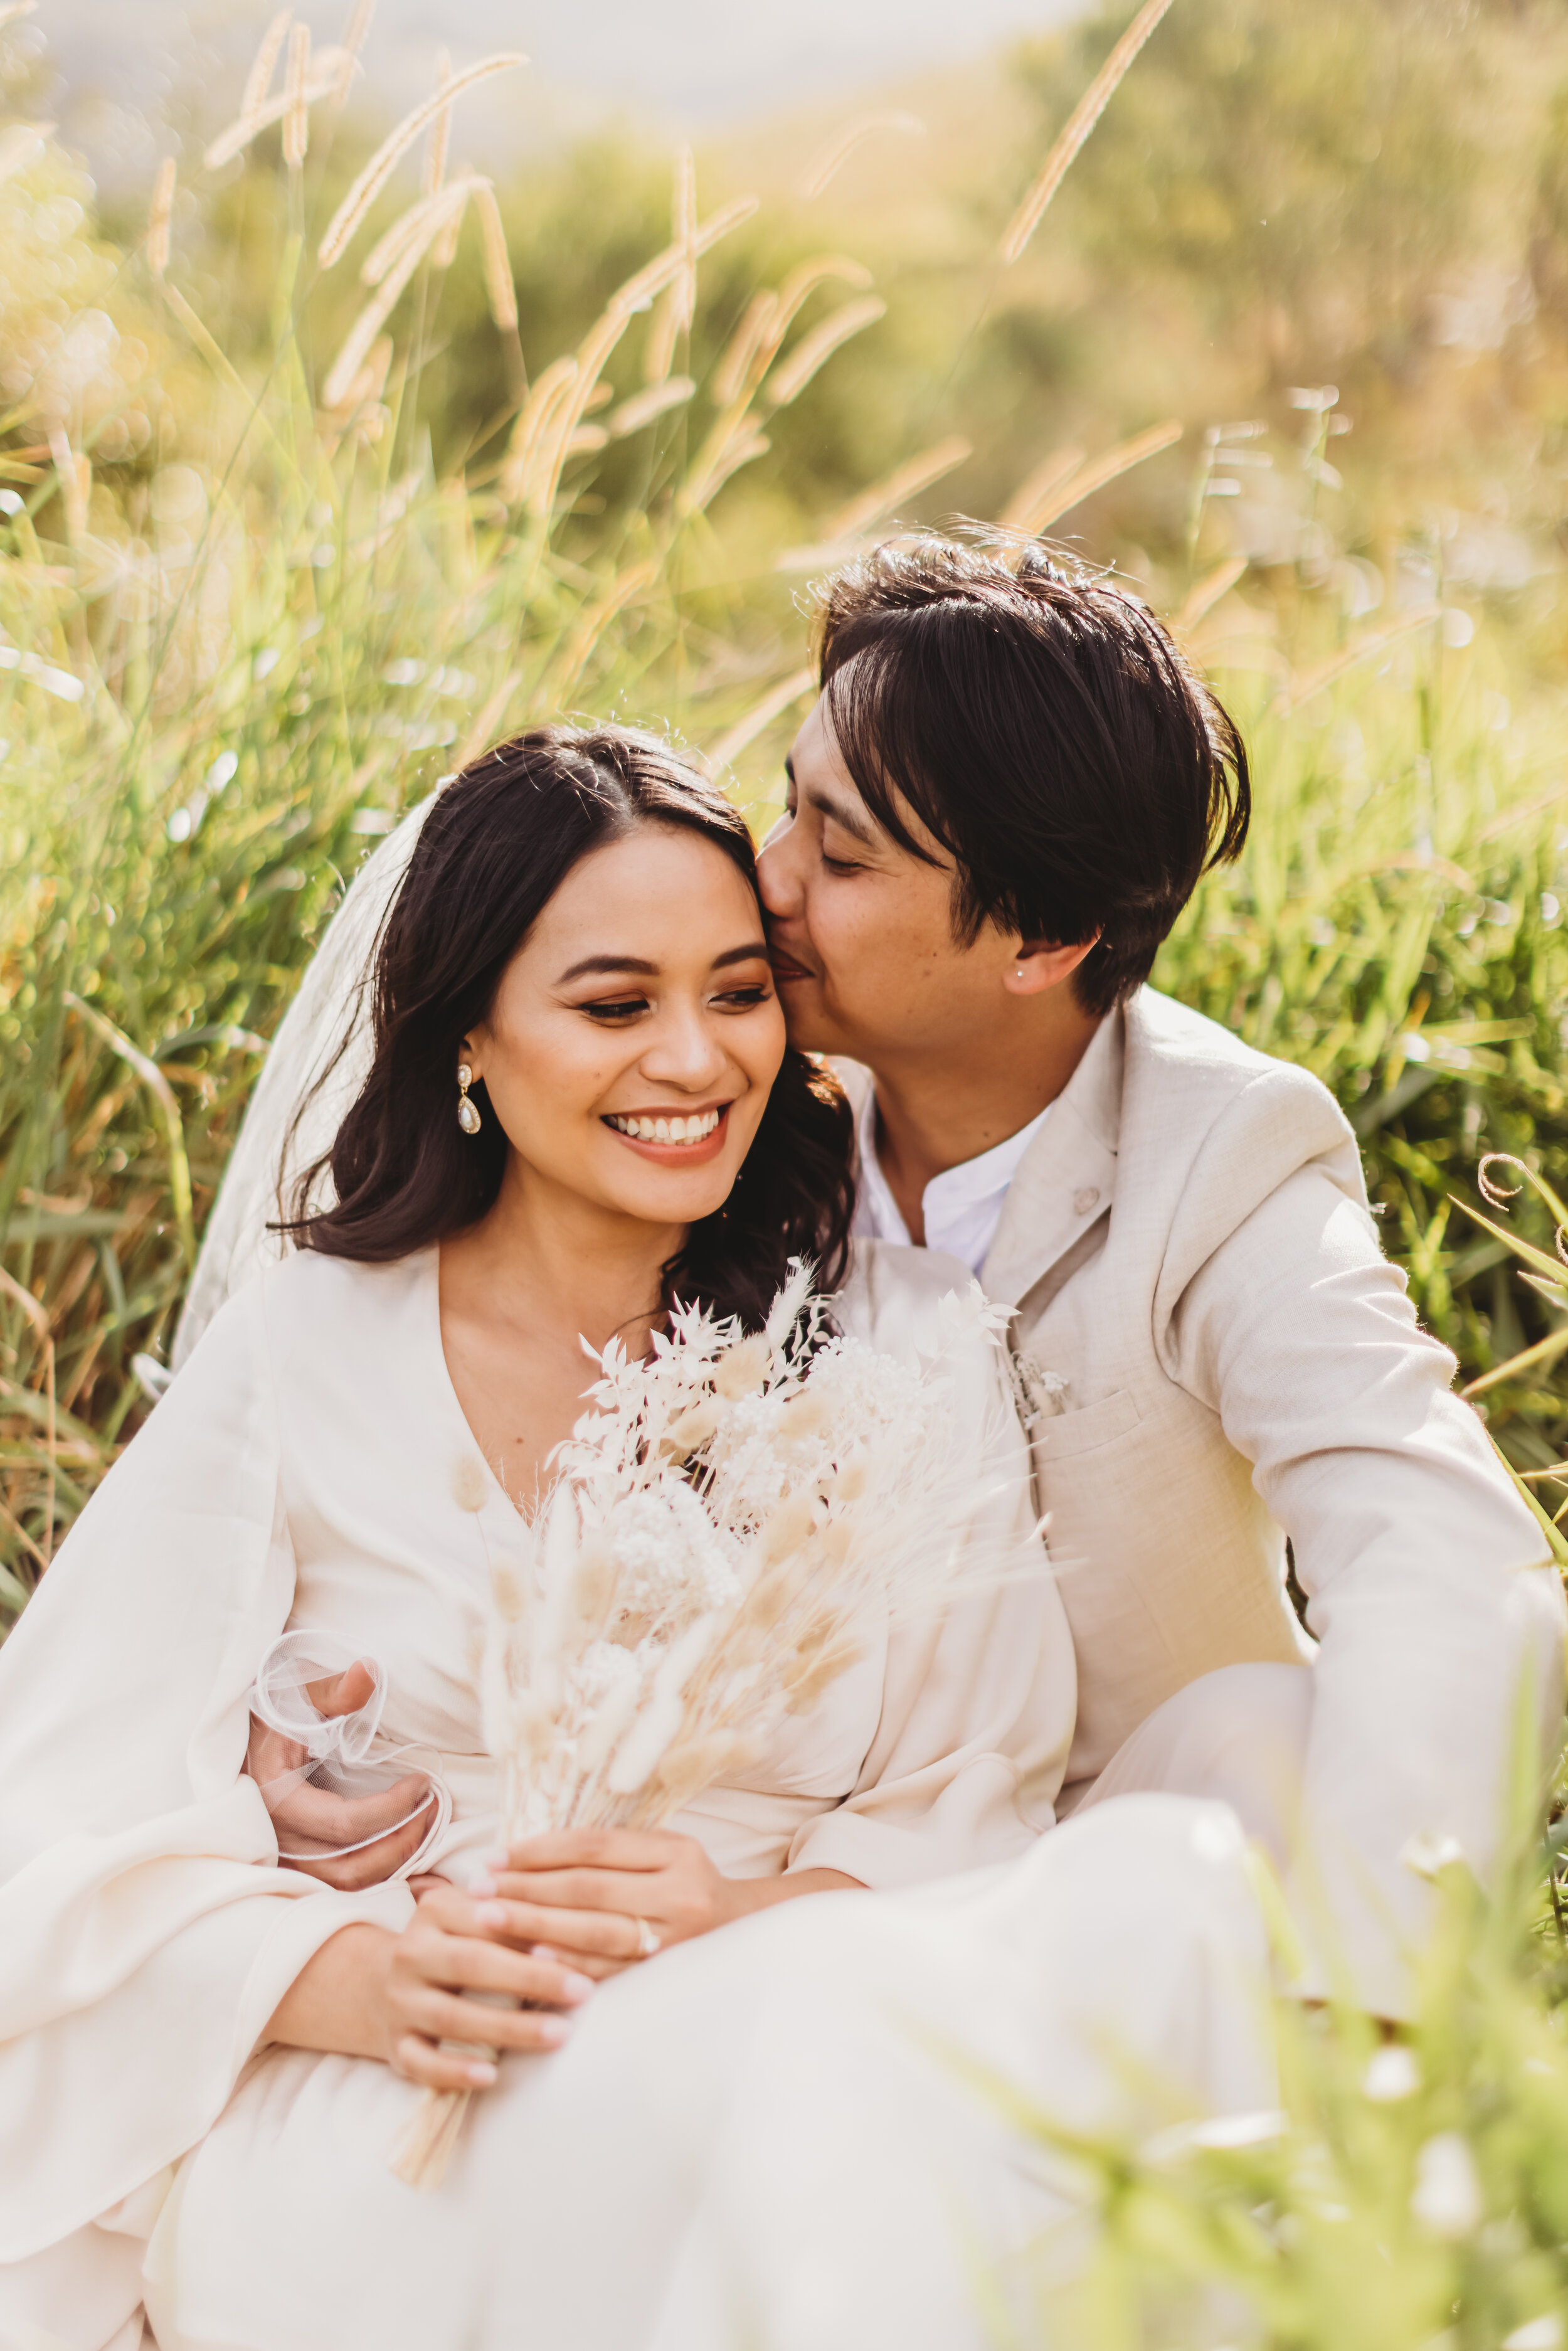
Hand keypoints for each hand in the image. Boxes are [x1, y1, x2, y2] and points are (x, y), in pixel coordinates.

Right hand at [247, 1660, 433, 1890]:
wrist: (240, 1737)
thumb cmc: (270, 1714)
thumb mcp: (295, 1695)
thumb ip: (332, 1690)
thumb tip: (367, 1673)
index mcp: (277, 1799)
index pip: (344, 1824)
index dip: (392, 1809)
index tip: (423, 1783)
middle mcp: (277, 1839)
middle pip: (349, 1867)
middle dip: (401, 1843)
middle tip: (434, 1809)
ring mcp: (285, 1858)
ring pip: (346, 1885)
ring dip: (394, 1863)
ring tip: (425, 1827)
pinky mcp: (296, 1864)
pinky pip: (341, 1886)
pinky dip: (378, 1874)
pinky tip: (406, 1850)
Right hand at [265, 1888, 595, 2091]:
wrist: (376, 1985)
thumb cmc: (451, 1944)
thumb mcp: (471, 1915)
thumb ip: (512, 1914)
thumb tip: (573, 1923)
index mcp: (434, 1911)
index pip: (484, 1916)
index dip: (528, 1928)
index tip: (576, 1942)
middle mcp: (412, 1954)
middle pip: (471, 1963)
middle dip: (530, 1978)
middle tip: (583, 1990)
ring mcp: (401, 2002)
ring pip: (453, 2016)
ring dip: (509, 2027)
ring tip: (560, 2034)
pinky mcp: (395, 2047)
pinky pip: (422, 2063)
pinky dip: (454, 2071)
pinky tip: (490, 2076)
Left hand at [465, 1827, 745, 1979]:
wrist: (746, 1932)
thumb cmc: (687, 1885)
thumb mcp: (662, 1854)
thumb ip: (610, 1854)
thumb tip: (528, 1856)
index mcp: (676, 1852)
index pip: (596, 1846)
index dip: (541, 1850)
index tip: (497, 1857)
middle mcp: (680, 1892)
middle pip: (589, 1888)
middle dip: (527, 1889)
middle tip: (479, 1891)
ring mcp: (677, 1937)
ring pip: (595, 1930)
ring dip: (537, 1926)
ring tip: (492, 1921)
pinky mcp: (669, 1975)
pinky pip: (610, 1971)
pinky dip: (570, 1965)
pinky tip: (534, 1961)